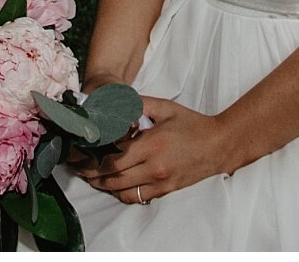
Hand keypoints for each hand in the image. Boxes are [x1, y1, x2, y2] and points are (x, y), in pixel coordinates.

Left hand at [70, 96, 232, 204]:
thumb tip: (117, 102)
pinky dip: (122, 193)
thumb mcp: (166, 108)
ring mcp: (159, 181)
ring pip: (121, 190)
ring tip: (91, 177)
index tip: (80, 154)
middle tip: (78, 167)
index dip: (92, 158)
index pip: (112, 158)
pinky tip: (115, 185)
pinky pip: (137, 197)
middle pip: (112, 177)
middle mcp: (153, 166)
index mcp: (151, 144)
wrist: (220, 145)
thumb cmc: (193, 124)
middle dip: (91, 173)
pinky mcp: (165, 190)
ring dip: (103, 185)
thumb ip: (140, 104)